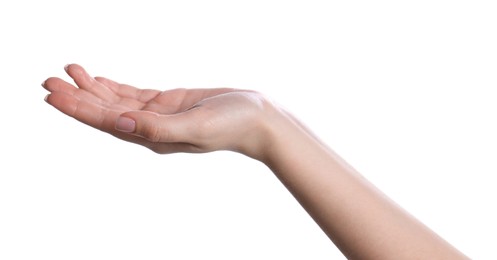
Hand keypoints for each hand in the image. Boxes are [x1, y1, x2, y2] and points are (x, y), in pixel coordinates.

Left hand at [43, 64, 275, 157]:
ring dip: (92, 89)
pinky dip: (113, 87)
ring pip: (116, 102)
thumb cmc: (232, 125)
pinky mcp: (167, 103)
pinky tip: (98, 80)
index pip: (108, 122)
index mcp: (154, 138)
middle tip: (48, 80)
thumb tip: (120, 124)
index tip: (53, 94)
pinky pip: (133, 95)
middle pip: (106, 112)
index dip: (79, 108)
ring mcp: (158, 116)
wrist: (256, 120)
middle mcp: (151, 129)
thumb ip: (158, 127)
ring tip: (68, 72)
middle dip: (77, 97)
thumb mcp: (196, 126)